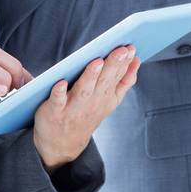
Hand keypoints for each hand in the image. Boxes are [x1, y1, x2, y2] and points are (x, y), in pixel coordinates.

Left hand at [32, 45, 139, 169]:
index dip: (124, 62)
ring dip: (91, 76)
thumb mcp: (110, 101)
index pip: (117, 76)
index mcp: (106, 96)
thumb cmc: (86, 114)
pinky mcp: (54, 110)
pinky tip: (61, 82)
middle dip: (113, 64)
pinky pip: (57, 100)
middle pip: (104, 80)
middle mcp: (92, 101)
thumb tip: (136, 60)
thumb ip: (124, 81)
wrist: (62, 144)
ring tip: (98, 61)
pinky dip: (59, 92)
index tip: (130, 48)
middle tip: (121, 49)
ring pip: (84, 89)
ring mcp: (74, 107)